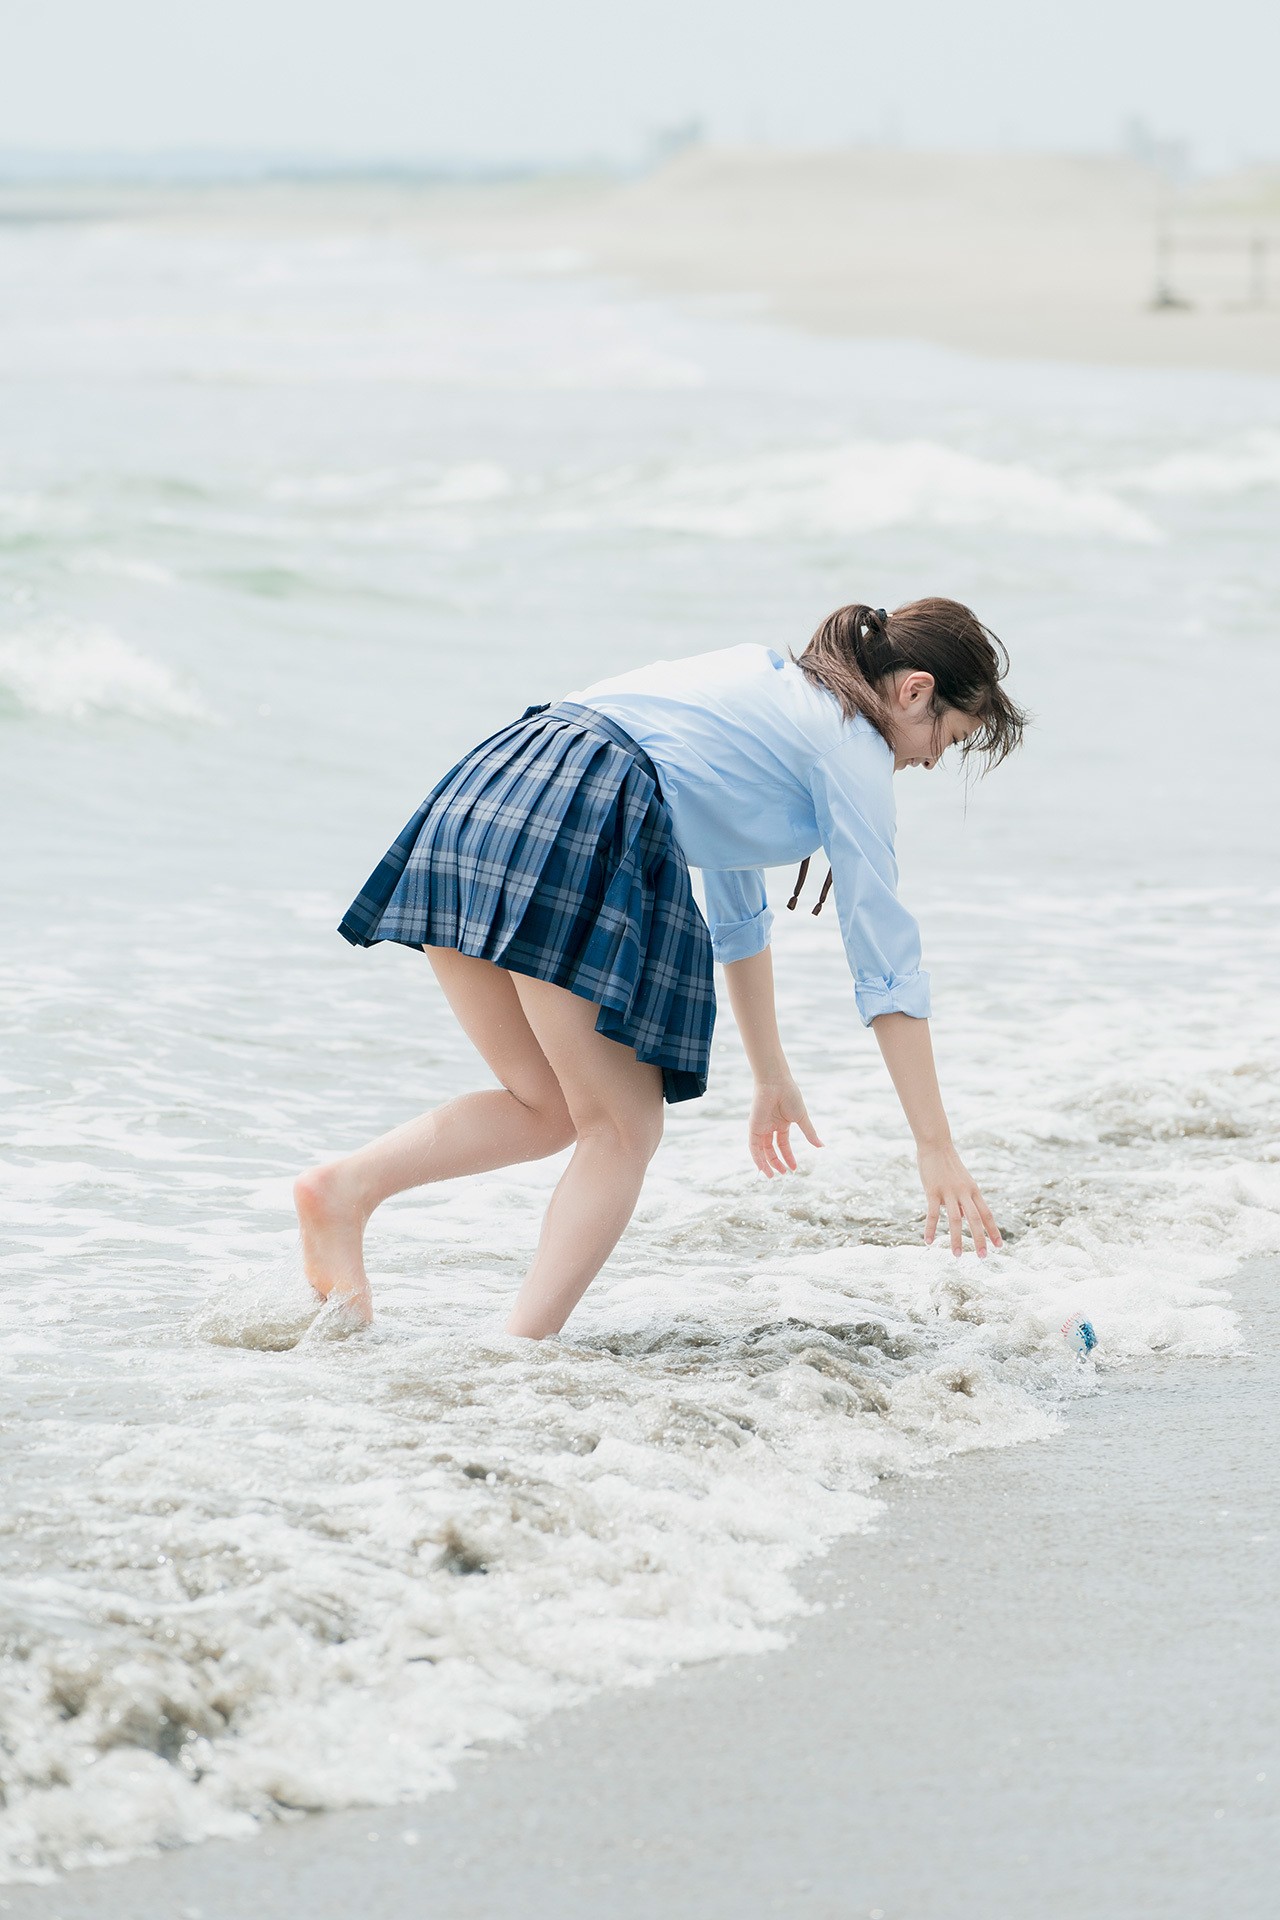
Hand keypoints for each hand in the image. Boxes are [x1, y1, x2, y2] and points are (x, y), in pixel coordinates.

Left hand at [749, 1078, 822, 1177]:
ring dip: (766, 1164)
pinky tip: (762, 1167)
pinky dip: (757, 1158)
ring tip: (772, 1175)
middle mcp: (770, 1127)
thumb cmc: (790, 1096)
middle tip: (783, 1173)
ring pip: (762, 1151)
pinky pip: (753, 1147)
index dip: (788, 1157)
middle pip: (771, 1150)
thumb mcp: (801, 1118)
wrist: (776, 1083)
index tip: (794, 1168)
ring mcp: (761, 1128)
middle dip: (777, 1162)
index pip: (783, 1145)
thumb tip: (822, 1146)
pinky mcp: (754, 1127)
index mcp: (781, 1124)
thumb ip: (809, 1133)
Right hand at [918, 1143, 1002, 1257]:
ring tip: (957, 1256)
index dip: (993, 1231)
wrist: (936, 1144)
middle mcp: (964, 1192)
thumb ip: (964, 1198)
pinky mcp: (933, 1191)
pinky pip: (933, 1214)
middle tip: (983, 1257)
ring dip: (957, 1239)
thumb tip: (965, 1217)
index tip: (999, 1247)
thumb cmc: (948, 1164)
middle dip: (980, 1239)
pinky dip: (931, 1229)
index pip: (987, 1214)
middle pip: (976, 1219)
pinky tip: (928, 1242)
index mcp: (973, 1191)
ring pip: (956, 1220)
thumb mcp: (962, 1181)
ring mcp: (949, 1192)